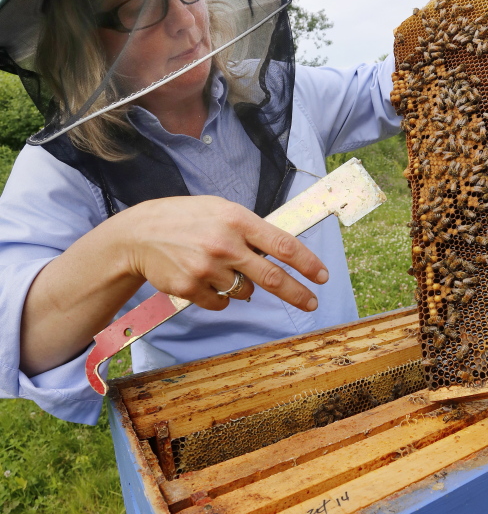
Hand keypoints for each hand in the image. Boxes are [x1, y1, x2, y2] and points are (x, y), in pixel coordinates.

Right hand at [123, 195, 328, 312]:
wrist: (139, 234)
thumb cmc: (186, 219)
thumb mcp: (220, 210)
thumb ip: (250, 229)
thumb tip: (281, 254)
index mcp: (237, 220)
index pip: (283, 245)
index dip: (308, 264)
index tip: (322, 277)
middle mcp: (225, 244)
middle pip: (273, 278)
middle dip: (297, 293)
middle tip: (312, 303)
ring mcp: (208, 268)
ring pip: (246, 292)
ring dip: (243, 286)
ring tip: (220, 269)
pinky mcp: (191, 288)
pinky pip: (222, 303)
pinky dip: (220, 296)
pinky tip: (203, 278)